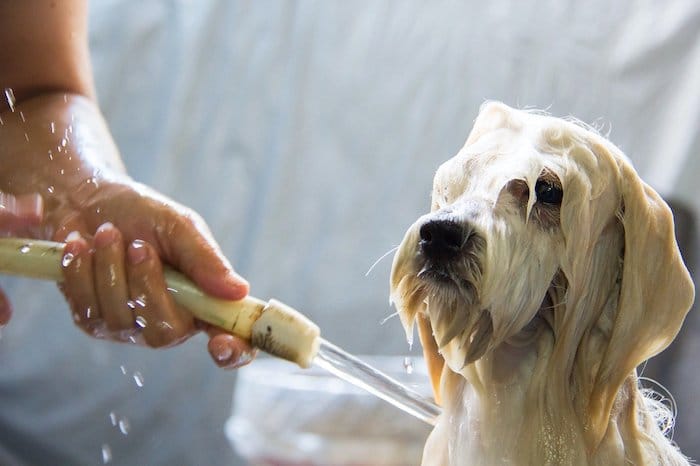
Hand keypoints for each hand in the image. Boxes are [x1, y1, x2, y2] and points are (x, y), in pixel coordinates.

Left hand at [0, 93, 254, 367]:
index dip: (233, 351)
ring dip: (110, 267)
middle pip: (165, 331)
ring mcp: (130, 327)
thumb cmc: (142, 214)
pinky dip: (82, 270)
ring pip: (121, 316)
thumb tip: (239, 292)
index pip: (230, 339)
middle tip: (138, 245)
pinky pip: (87, 309)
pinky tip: (81, 246)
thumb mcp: (180, 226)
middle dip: (147, 283)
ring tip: (107, 233)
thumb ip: (206, 259)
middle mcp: (171, 322)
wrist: (86, 201)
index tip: (220, 344)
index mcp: (204, 301)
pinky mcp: (93, 322)